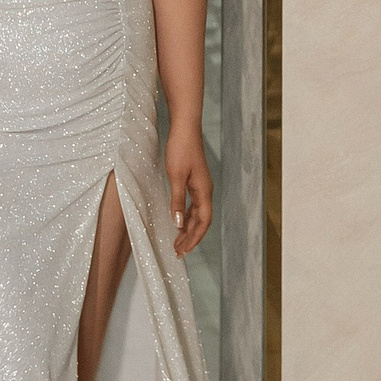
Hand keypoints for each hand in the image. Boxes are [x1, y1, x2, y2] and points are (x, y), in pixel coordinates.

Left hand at [166, 125, 212, 258]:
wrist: (185, 128)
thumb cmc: (180, 149)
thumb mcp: (175, 176)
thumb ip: (177, 200)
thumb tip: (178, 223)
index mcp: (204, 192)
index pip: (203, 222)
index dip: (194, 238)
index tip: (183, 251)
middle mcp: (205, 191)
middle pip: (201, 221)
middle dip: (191, 238)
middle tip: (178, 252)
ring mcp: (201, 186)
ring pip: (197, 214)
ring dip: (188, 228)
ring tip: (178, 241)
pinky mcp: (195, 181)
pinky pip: (193, 205)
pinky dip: (186, 216)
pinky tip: (179, 221)